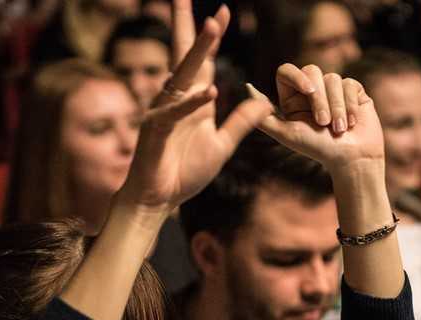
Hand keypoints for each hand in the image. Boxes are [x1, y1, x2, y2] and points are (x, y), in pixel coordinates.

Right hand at [116, 1, 272, 213]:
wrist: (159, 199)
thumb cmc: (183, 173)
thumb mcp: (222, 146)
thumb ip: (241, 123)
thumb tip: (264, 102)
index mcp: (193, 102)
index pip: (204, 63)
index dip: (212, 37)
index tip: (223, 11)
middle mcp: (176, 100)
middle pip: (185, 56)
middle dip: (190, 26)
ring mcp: (163, 112)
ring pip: (182, 76)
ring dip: (197, 52)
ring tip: (211, 27)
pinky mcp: (155, 131)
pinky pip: (175, 113)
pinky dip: (191, 103)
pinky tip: (208, 91)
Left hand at [247, 64, 385, 172]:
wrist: (350, 158)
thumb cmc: (317, 148)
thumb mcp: (286, 134)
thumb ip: (264, 116)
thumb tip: (247, 87)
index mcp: (292, 98)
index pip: (286, 70)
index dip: (297, 76)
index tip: (308, 90)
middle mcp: (312, 90)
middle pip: (312, 71)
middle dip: (319, 99)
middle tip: (323, 123)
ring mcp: (333, 88)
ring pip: (333, 78)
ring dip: (337, 108)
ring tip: (339, 129)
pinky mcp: (352, 90)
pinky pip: (350, 84)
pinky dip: (351, 106)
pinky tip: (352, 123)